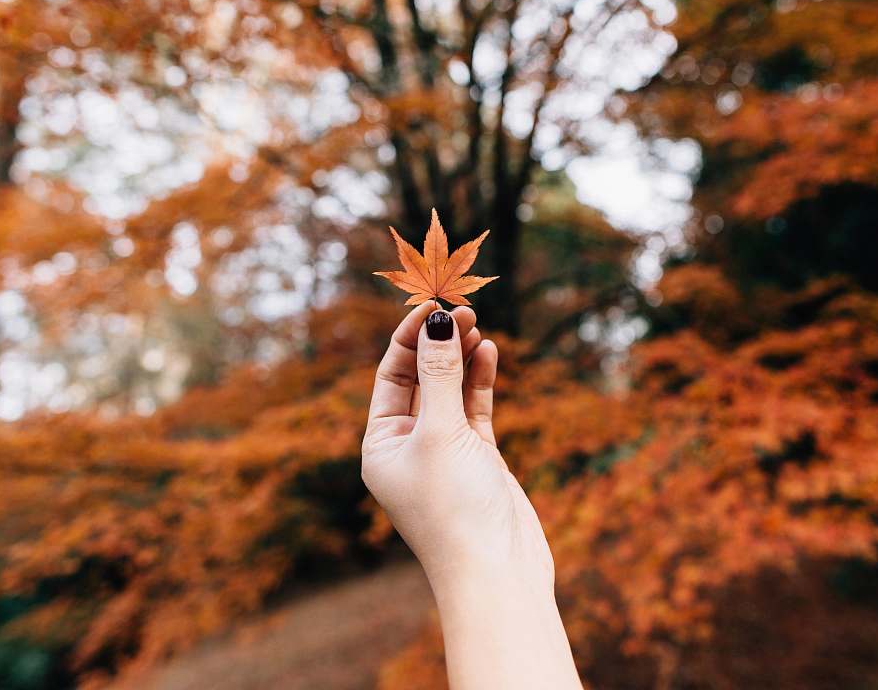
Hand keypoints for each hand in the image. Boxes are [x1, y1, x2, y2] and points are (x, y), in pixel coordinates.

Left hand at [361, 301, 553, 590]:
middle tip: (463, 309)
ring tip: (477, 323)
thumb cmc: (456, 508)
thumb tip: (435, 322)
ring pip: (450, 391)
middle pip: (420, 379)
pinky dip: (480, 381)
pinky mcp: (478, 460)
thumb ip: (441, 374)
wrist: (497, 573)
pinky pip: (474, 409)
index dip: (409, 338)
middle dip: (438, 343)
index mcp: (380, 445)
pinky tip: (488, 352)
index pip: (390, 376)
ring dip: (460, 357)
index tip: (432, 305)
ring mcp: (445, 453)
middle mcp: (408, 447)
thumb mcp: (441, 432)